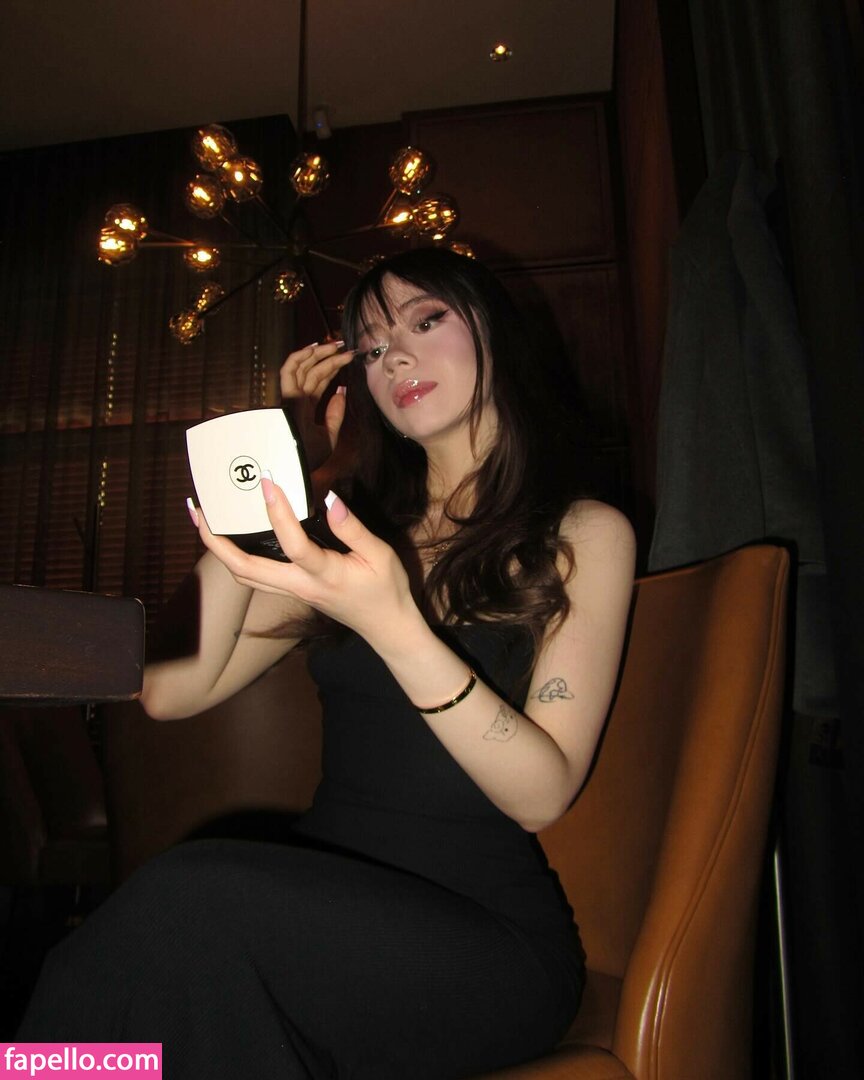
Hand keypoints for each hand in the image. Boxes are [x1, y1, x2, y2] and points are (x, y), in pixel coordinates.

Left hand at [194, 477, 418, 646]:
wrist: (386, 626)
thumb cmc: (386, 589)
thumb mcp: (380, 555)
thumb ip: (353, 528)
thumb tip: (331, 499)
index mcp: (324, 575)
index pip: (293, 545)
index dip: (278, 513)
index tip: (268, 482)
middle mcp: (300, 586)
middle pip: (245, 570)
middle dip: (216, 540)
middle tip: (198, 508)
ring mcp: (291, 592)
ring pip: (244, 576)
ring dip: (218, 550)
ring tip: (204, 520)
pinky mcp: (291, 591)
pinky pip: (254, 577)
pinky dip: (235, 557)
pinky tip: (231, 537)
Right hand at [280, 340, 355, 472]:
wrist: (297, 467)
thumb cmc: (309, 457)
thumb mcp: (329, 435)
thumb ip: (335, 413)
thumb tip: (342, 391)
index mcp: (305, 408)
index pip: (319, 382)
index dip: (332, 368)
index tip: (348, 358)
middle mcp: (297, 399)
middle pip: (314, 372)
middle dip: (329, 358)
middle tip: (346, 348)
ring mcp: (291, 397)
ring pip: (303, 368)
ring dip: (318, 354)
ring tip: (336, 344)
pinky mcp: (286, 396)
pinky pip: (288, 371)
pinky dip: (299, 357)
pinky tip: (315, 348)